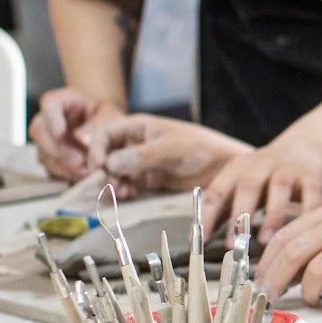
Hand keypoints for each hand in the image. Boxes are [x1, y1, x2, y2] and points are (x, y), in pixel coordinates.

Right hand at [31, 88, 120, 180]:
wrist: (107, 134)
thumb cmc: (108, 119)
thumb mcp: (110, 117)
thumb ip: (98, 124)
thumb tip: (81, 138)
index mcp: (62, 100)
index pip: (49, 103)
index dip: (52, 119)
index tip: (61, 133)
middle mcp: (48, 119)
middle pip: (39, 130)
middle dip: (56, 148)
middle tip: (78, 161)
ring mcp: (46, 141)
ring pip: (42, 152)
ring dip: (62, 165)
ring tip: (84, 172)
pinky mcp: (50, 160)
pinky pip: (50, 169)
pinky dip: (65, 175)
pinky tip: (81, 178)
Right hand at [81, 113, 246, 192]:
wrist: (225, 168)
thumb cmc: (202, 149)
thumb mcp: (172, 149)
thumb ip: (142, 155)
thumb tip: (110, 164)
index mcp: (138, 126)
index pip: (104, 134)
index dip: (96, 150)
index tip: (101, 168)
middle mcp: (135, 143)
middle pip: (104, 155)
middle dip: (103, 171)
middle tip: (110, 186)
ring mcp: (140, 162)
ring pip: (114, 173)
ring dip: (112, 183)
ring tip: (121, 192)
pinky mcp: (148, 179)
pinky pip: (127, 185)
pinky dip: (123, 191)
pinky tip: (128, 195)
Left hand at [203, 136, 321, 240]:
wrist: (305, 148)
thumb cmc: (266, 176)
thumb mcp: (242, 184)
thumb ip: (224, 208)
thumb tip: (196, 238)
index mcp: (237, 169)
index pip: (217, 191)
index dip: (208, 216)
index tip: (201, 241)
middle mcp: (261, 165)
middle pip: (247, 187)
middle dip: (239, 216)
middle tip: (234, 245)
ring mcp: (288, 168)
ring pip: (278, 189)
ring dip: (271, 216)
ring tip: (265, 242)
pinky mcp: (312, 175)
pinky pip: (310, 194)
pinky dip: (306, 212)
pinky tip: (301, 232)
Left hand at [254, 203, 321, 304]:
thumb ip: (318, 242)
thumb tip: (283, 270)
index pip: (283, 237)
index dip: (266, 263)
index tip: (259, 283)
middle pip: (293, 251)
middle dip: (275, 278)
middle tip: (270, 297)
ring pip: (316, 267)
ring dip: (307, 290)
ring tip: (311, 299)